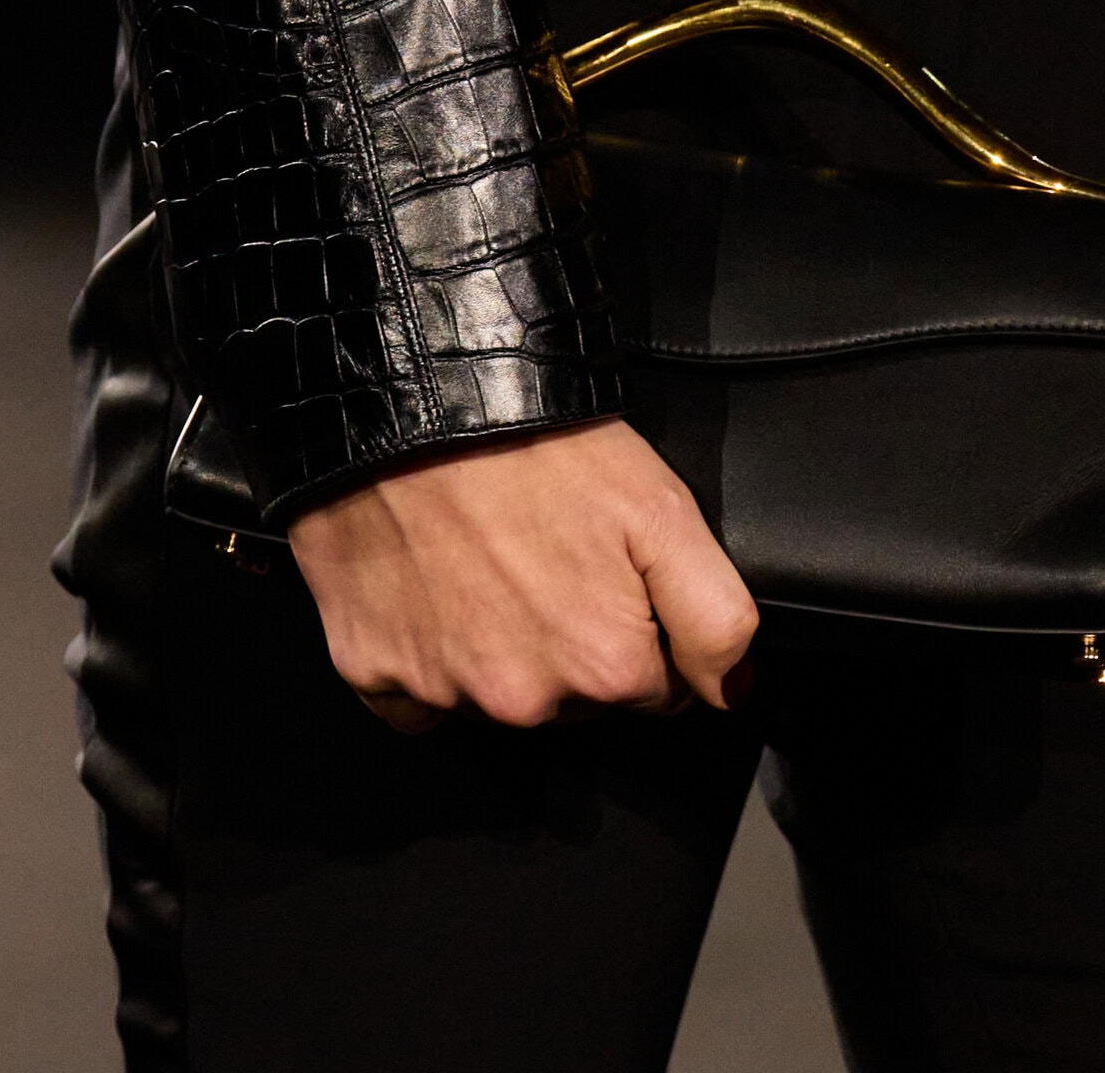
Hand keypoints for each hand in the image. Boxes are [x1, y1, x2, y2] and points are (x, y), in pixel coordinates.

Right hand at [287, 418, 756, 731]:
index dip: (640, 629)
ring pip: (495, 695)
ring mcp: (444, 690)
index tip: (611, 573)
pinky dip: (424, 652)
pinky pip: (410, 693)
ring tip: (489, 559)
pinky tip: (433, 589)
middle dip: (571, 640)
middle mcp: (526, 699)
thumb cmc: (541, 445)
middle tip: (548, 555)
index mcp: (606, 667)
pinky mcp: (372, 670)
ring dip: (498, 645)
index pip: (653, 691)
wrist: (415, 403)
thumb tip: (732, 692)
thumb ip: (716, 618)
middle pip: (573, 700)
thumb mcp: (664, 512)